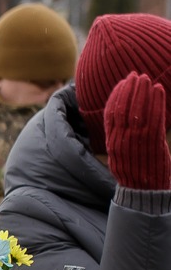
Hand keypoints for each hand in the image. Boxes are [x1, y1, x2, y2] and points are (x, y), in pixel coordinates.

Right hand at [104, 72, 170, 191]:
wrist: (143, 193)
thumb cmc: (134, 173)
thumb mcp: (120, 155)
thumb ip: (119, 137)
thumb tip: (121, 121)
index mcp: (112, 142)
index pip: (111, 113)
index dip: (117, 95)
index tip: (124, 83)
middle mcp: (122, 140)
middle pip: (123, 108)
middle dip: (130, 89)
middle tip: (136, 75)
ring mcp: (137, 141)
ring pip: (138, 110)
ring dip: (143, 91)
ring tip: (147, 78)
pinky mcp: (152, 142)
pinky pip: (154, 117)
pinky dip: (157, 101)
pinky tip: (159, 89)